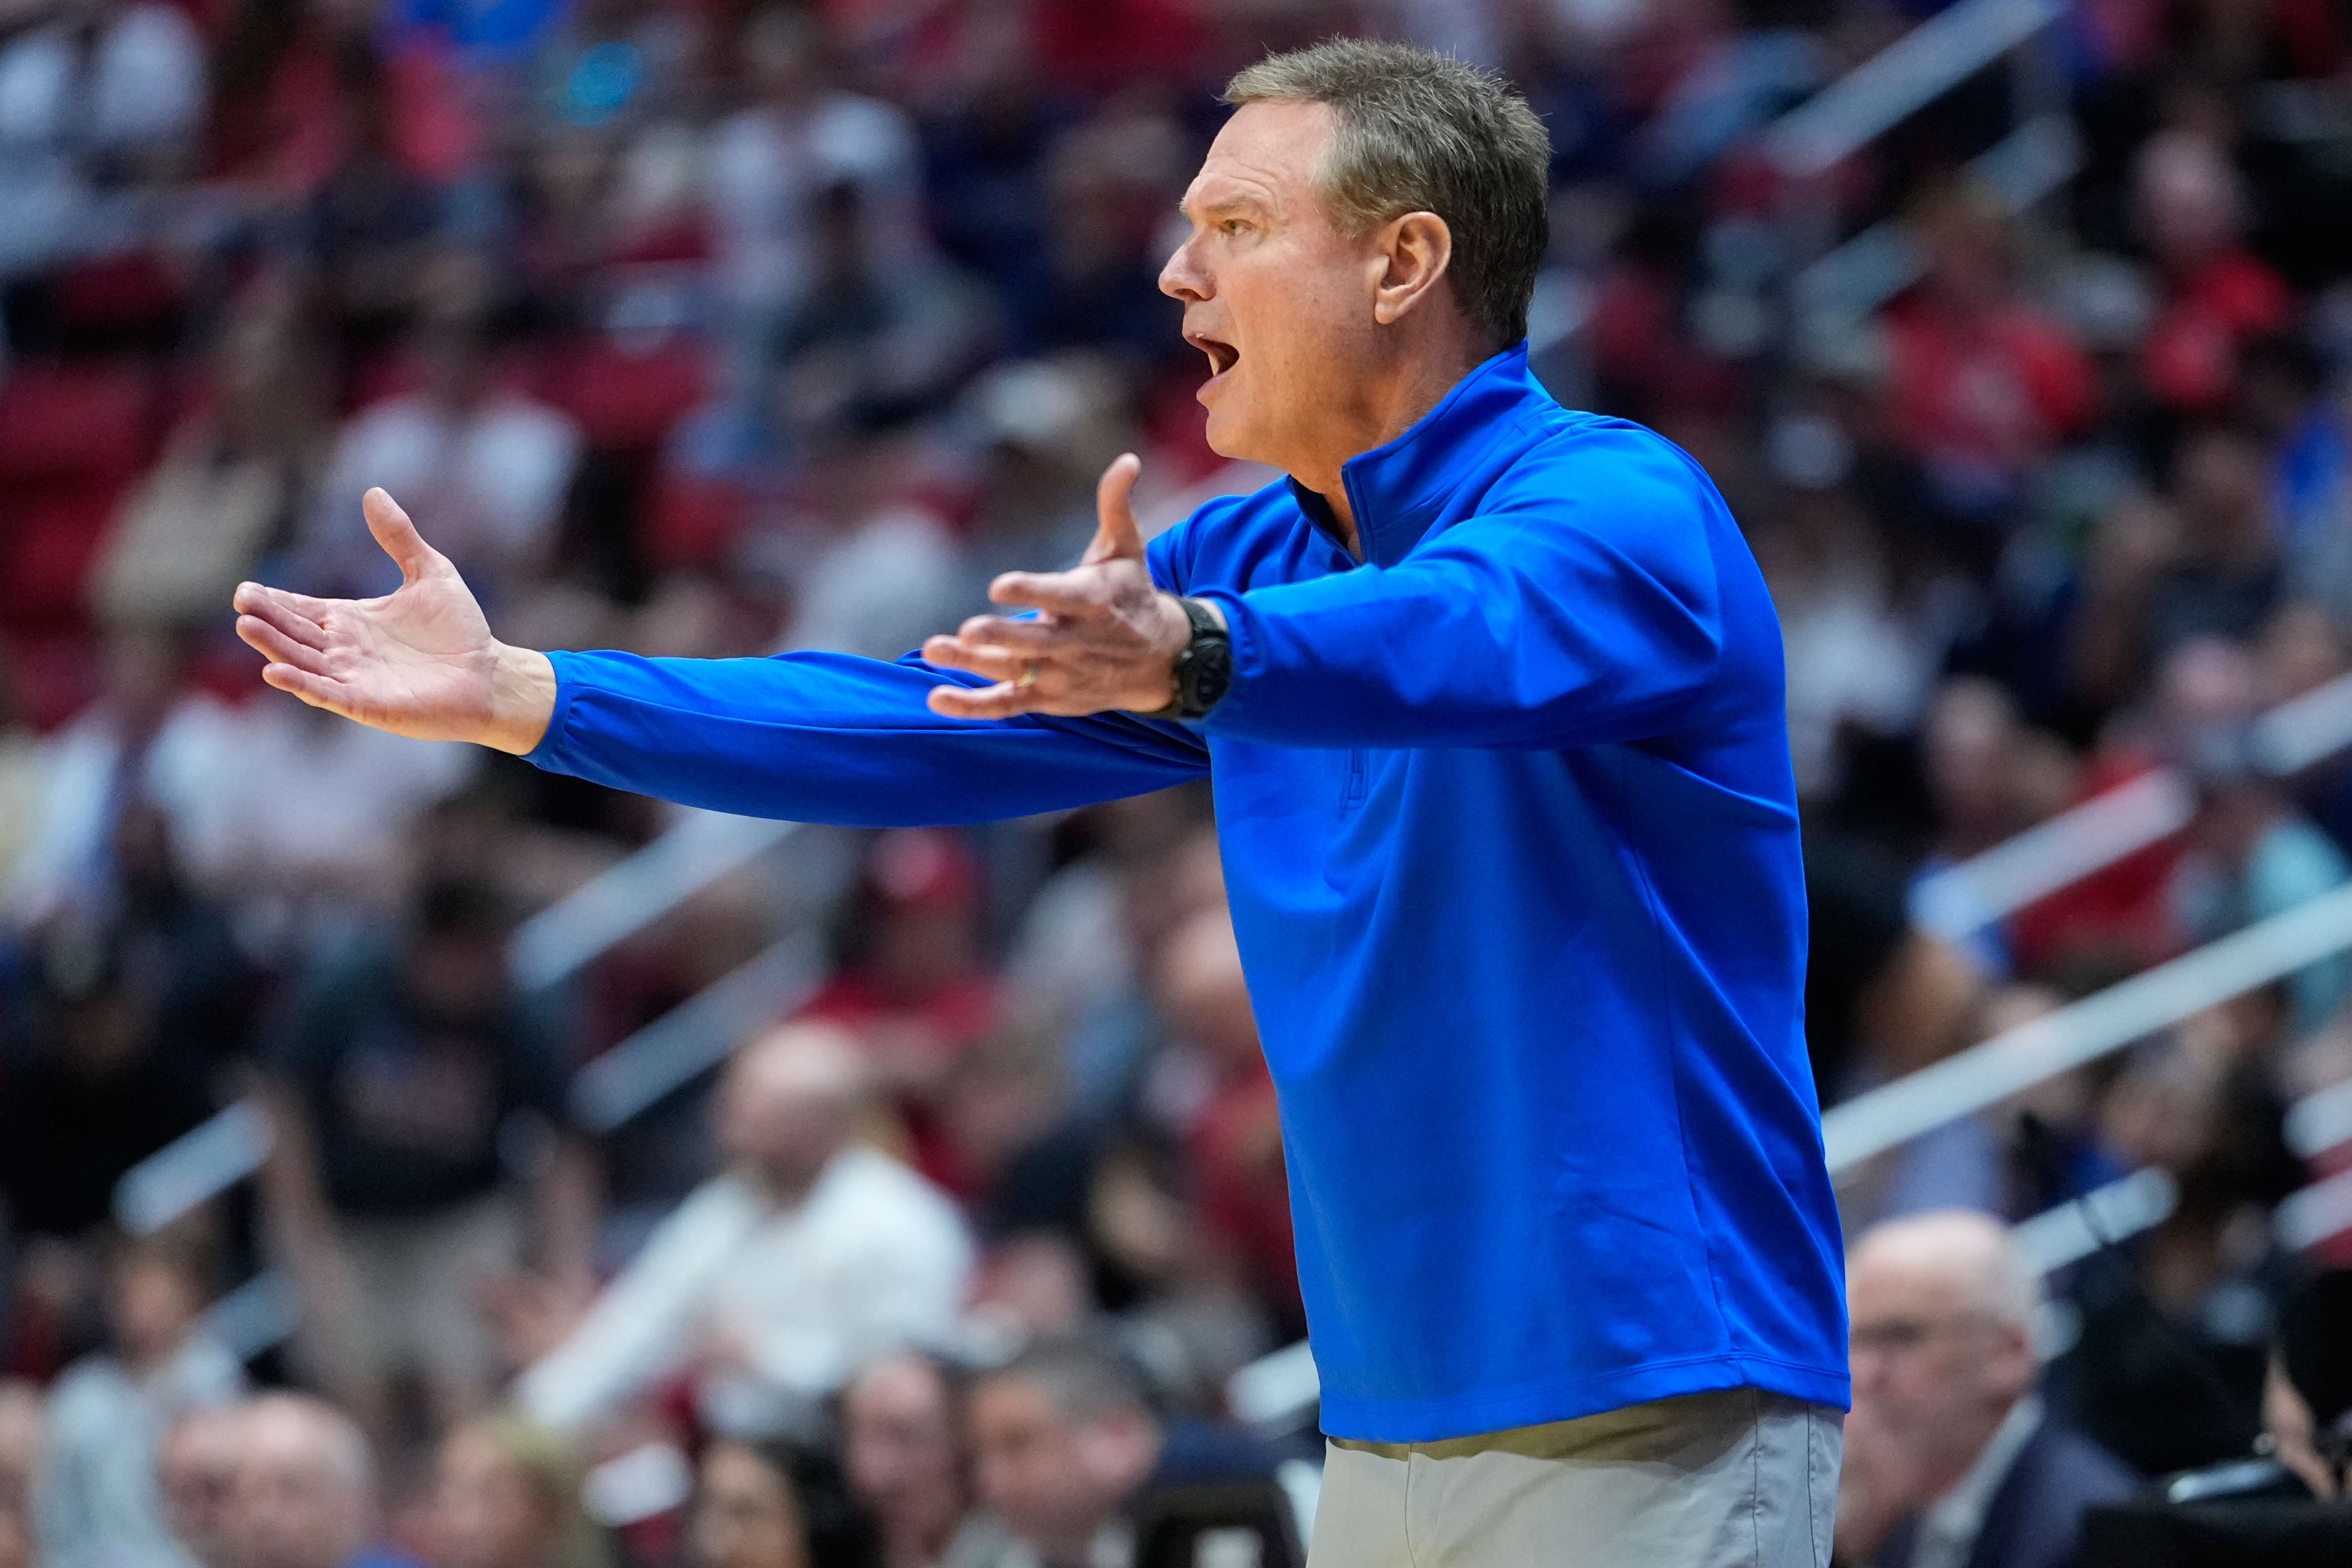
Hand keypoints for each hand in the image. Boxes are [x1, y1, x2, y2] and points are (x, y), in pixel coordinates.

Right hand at [232, 488, 555, 753]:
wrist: (492, 675)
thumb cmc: (460, 630)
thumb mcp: (430, 572)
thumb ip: (399, 537)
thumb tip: (372, 491)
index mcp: (351, 620)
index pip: (301, 608)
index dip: (273, 600)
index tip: (246, 590)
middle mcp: (344, 650)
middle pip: (294, 633)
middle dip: (266, 620)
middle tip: (242, 603)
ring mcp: (354, 679)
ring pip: (302, 663)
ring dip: (274, 648)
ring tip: (246, 627)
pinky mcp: (369, 705)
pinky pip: (328, 695)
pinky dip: (302, 685)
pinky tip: (275, 674)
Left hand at [922, 454, 1206, 719]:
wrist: (1161, 662)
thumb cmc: (1133, 596)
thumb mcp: (1128, 550)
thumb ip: (1116, 506)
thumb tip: (1127, 459)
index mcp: (1094, 603)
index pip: (1061, 597)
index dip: (1031, 591)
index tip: (999, 586)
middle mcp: (1076, 642)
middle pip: (1035, 643)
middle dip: (1002, 638)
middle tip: (968, 631)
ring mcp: (1060, 674)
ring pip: (1014, 672)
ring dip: (973, 665)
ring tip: (934, 649)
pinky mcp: (1047, 698)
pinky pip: (1007, 705)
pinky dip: (973, 706)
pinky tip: (938, 698)